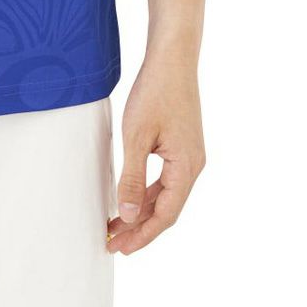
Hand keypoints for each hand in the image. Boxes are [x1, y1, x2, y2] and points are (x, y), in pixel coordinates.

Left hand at [107, 57, 205, 254]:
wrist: (172, 58)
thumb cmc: (155, 92)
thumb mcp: (137, 137)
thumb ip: (132, 178)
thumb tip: (127, 215)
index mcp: (187, 168)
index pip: (165, 215)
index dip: (142, 235)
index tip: (120, 248)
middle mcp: (193, 165)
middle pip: (166, 208)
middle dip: (139, 227)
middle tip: (113, 242)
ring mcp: (189, 155)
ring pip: (165, 194)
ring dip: (141, 210)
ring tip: (116, 224)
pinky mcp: (181, 145)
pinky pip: (165, 178)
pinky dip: (146, 190)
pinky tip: (129, 196)